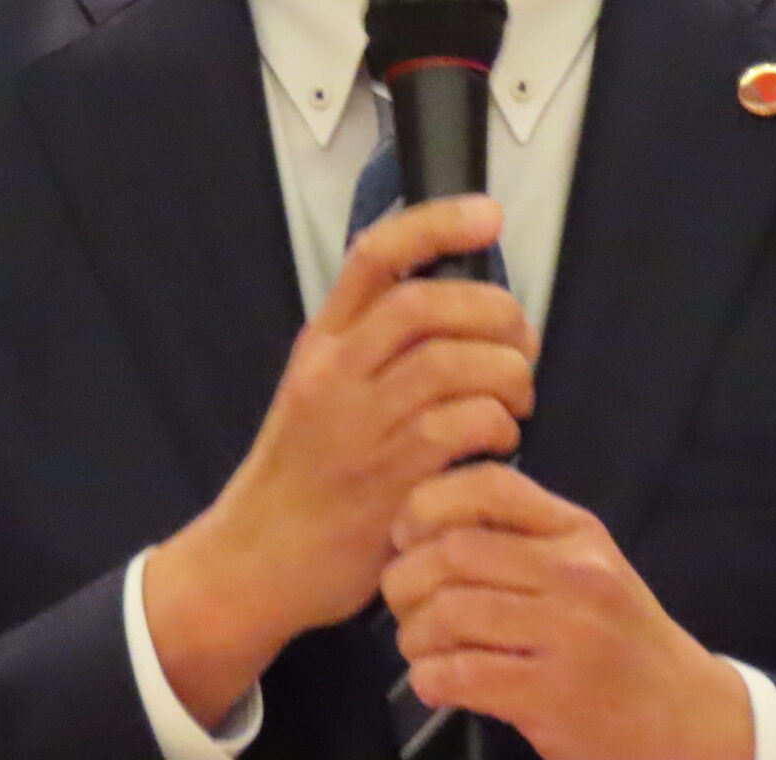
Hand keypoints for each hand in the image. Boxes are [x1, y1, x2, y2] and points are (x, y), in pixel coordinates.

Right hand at [144, 195, 534, 727]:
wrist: (256, 560)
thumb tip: (456, 302)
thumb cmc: (303, 473)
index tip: (487, 215)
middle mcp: (337, 374)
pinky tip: (500, 440)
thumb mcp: (318, 389)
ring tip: (517, 396)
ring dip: (506, 374)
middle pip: (426, 305)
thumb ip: (371, 345)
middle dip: (493, 312)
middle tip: (520, 340)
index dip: (437, 224)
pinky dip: (498, 426)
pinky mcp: (389, 481)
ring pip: (452, 364)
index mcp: (322, 342)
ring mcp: (361, 427)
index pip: (375, 255)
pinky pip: (461, 430)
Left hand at [382, 462, 752, 759]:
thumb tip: (426, 519)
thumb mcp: (590, 565)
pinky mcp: (553, 697)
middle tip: (400, 600)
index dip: (429, 502)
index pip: (491, 487)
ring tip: (417, 646)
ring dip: (413, 634)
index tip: (406, 532)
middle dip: (406, 577)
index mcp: (579, 532)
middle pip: (455, 552)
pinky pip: (462, 676)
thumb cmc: (620, 636)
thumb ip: (525, 536)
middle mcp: (577, 575)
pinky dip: (429, 679)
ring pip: (449, 614)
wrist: (683, 716)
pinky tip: (434, 682)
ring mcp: (568, 637)